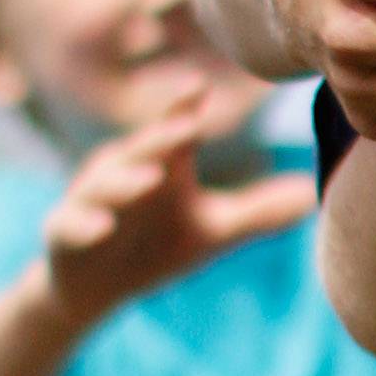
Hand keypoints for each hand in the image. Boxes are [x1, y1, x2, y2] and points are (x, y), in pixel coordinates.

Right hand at [42, 79, 316, 329]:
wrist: (91, 288)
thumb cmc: (154, 245)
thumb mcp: (212, 231)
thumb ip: (257, 212)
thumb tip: (312, 194)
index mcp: (160, 164)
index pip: (176, 129)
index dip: (185, 107)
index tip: (202, 87)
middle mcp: (123, 171)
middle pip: (144, 149)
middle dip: (163, 136)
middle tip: (188, 125)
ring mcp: (91, 200)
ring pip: (105, 184)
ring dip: (126, 180)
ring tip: (151, 178)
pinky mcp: (63, 232)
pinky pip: (71, 224)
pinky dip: (85, 224)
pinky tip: (102, 227)